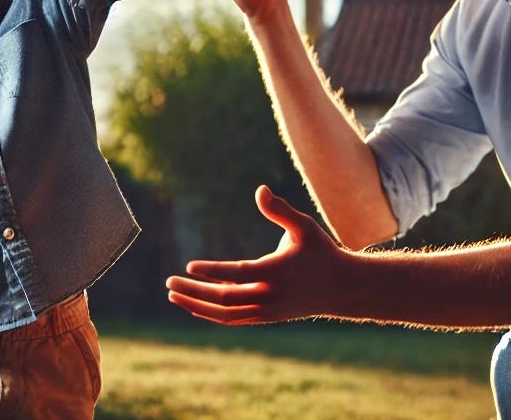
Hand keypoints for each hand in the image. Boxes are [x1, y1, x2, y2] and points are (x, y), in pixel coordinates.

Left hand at [165, 186, 348, 324]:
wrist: (342, 289)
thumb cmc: (321, 252)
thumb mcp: (303, 226)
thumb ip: (280, 210)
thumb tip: (260, 190)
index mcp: (274, 273)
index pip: (235, 274)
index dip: (211, 271)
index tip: (189, 266)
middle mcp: (267, 296)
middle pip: (224, 299)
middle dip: (194, 291)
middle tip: (169, 282)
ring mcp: (266, 311)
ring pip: (225, 314)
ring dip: (197, 305)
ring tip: (174, 294)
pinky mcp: (266, 318)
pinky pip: (233, 320)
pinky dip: (212, 315)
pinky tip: (195, 307)